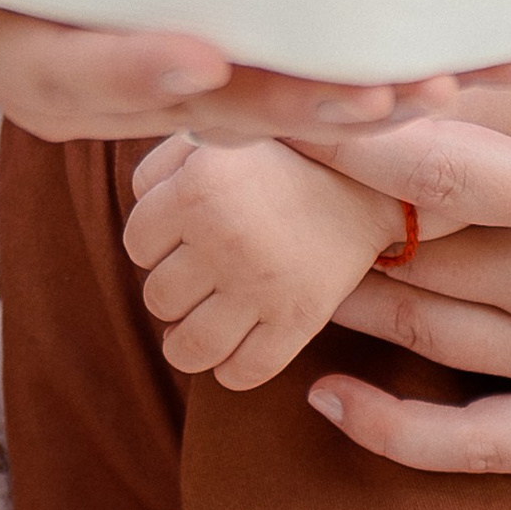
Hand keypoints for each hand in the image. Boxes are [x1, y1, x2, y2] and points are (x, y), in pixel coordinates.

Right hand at [0, 0, 422, 147]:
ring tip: (444, 84)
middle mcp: (83, 81)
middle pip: (191, 111)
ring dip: (350, 104)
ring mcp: (145, 75)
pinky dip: (362, 74)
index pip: (62, 73)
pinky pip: (282, 76)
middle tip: (381, 93)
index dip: (128, 72)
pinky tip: (450, 58)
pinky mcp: (196, 57)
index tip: (200, 58)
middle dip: (288, 107)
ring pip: (256, 107)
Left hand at [124, 136, 407, 386]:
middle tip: (198, 276)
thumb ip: (163, 165)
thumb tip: (140, 207)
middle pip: (158, 298)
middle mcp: (224, 239)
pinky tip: (235, 347)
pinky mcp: (299, 320)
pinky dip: (230, 370)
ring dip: (186, 342)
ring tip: (201, 323)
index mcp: (197, 188)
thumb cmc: (284, 155)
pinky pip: (243, 372)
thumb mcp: (218, 137)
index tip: (179, 238)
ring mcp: (261, 286)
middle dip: (172, 289)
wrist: (374, 179)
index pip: (136, 246)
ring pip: (187, 347)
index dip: (153, 245)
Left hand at [293, 0, 510, 473]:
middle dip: (324, 213)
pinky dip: (391, 434)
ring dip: (338, 294)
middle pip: (413, 253)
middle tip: (233, 174)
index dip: (355, 143)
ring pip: (422, 333)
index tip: (280, 108)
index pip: (444, 171)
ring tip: (255, 250)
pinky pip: (474, 447)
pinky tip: (324, 395)